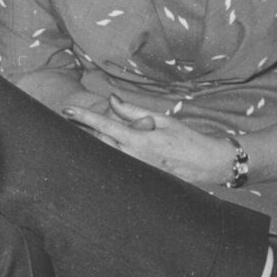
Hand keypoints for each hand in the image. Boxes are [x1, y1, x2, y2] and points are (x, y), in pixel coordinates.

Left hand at [62, 96, 233, 185]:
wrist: (209, 165)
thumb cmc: (187, 139)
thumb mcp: (162, 120)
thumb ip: (133, 111)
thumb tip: (112, 99)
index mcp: (139, 141)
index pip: (104, 125)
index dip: (84, 116)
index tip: (67, 109)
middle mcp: (134, 158)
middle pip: (100, 140)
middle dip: (92, 127)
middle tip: (87, 117)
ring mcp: (136, 170)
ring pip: (107, 152)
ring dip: (102, 140)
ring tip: (105, 131)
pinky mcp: (139, 177)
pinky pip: (118, 162)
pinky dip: (113, 151)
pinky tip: (115, 146)